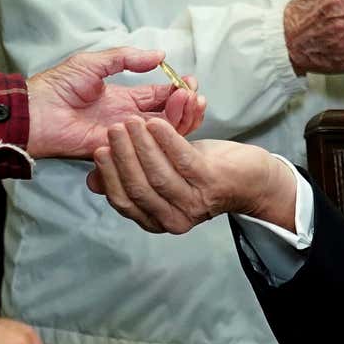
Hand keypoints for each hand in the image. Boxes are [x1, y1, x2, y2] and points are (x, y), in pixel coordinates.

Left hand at [25, 47, 205, 159]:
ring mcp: (124, 137)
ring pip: (162, 134)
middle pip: (167, 117)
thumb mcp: (93, 63)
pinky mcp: (118, 151)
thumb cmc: (57, 87)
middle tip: (193, 95)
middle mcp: (128, 119)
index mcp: (124, 99)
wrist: (34, 112)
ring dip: (180, 118)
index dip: (178, 91)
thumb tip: (160, 54)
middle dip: (185, 106)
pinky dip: (162, 136)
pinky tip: (170, 120)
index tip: (191, 84)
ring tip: (187, 102)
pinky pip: (145, 149)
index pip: (160, 97)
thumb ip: (126, 58)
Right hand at [87, 120, 296, 234]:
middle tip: (113, 129)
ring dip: (140, 145)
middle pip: (139, 187)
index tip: (98, 150)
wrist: (250, 178)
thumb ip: (130, 178)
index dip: (109, 176)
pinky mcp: (212, 181)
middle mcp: (175, 218)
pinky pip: (182, 159)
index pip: (124, 202)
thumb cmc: (202, 174)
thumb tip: (93, 180)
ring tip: (130, 122)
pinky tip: (155, 123)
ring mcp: (194, 202)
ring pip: (158, 174)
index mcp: (157, 221)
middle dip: (122, 156)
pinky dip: (166, 139)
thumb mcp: (162, 177)